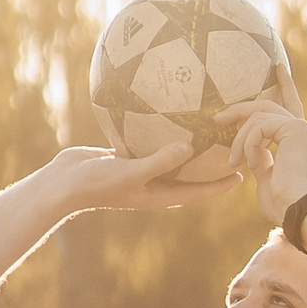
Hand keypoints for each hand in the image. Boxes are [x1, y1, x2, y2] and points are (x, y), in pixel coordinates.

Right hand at [47, 137, 234, 216]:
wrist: (62, 183)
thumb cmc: (96, 183)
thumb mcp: (130, 171)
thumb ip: (159, 160)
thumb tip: (190, 147)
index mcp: (159, 195)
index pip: (199, 191)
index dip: (221, 184)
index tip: (245, 173)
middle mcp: (153, 184)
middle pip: (190, 175)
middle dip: (210, 164)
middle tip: (232, 146)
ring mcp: (139, 170)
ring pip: (170, 158)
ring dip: (186, 146)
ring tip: (206, 127)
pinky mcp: (126, 156)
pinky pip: (149, 144)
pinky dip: (159, 133)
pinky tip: (166, 113)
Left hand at [219, 97, 306, 227]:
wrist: (295, 209)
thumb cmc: (281, 202)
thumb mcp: (265, 175)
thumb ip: (260, 157)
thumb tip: (252, 150)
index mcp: (296, 138)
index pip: (289, 104)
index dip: (285, 85)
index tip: (278, 68)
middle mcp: (301, 128)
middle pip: (266, 105)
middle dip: (239, 110)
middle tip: (217, 118)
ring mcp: (299, 126)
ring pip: (258, 115)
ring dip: (239, 138)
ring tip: (233, 161)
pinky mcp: (294, 128)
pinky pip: (259, 125)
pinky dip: (248, 142)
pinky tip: (247, 161)